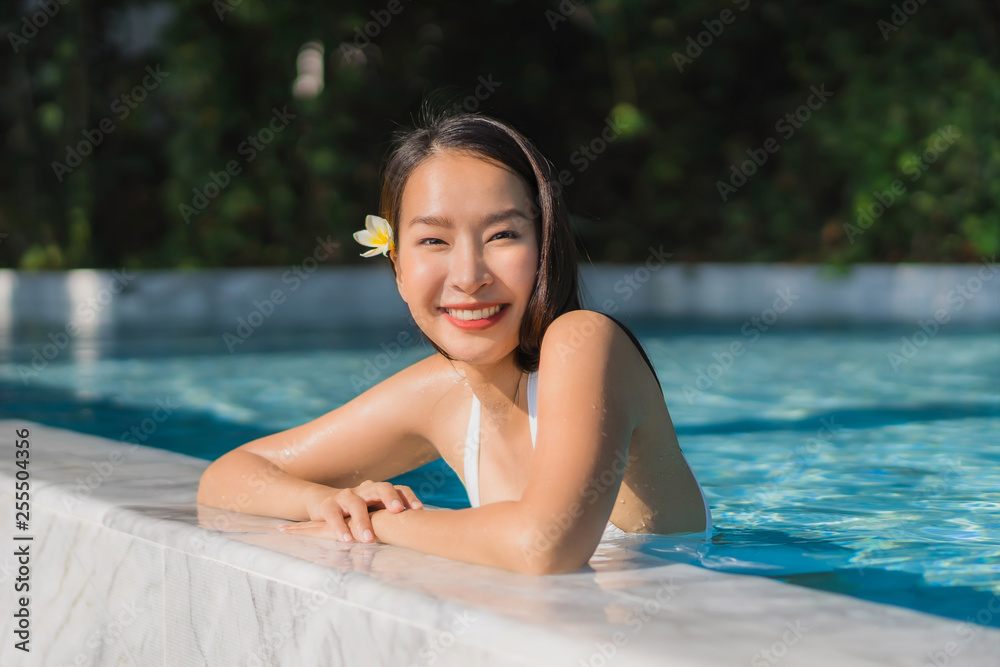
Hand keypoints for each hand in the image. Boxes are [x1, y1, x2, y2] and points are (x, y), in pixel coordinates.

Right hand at [275, 481, 422, 542]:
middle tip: (397, 511)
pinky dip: (340, 528)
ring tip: (369, 539)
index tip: (419, 510)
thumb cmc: (357, 511)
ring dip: (363, 521)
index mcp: (379, 491)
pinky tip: (346, 540)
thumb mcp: (375, 512)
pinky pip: (334, 516)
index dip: (409, 497)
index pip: (399, 489)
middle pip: (380, 487)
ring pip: (356, 504)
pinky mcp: (328, 506)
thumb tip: (420, 535)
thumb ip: (391, 519)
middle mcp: (365, 490)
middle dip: (390, 497)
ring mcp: (346, 496)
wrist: (322, 502)